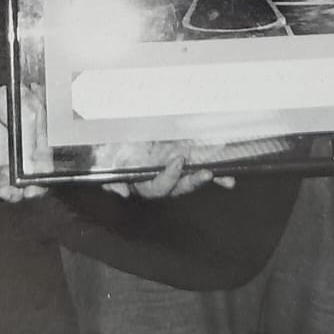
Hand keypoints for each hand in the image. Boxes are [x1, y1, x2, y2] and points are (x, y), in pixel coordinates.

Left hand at [0, 86, 48, 202]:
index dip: (39, 186)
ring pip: (6, 184)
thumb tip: (32, 166)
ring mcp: (10, 160)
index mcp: (42, 148)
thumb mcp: (27, 113)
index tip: (28, 191)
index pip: (45, 174)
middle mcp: (27, 158)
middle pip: (26, 185)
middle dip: (15, 192)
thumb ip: (30, 140)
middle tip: (5, 191)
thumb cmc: (16, 97)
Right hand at [102, 155, 234, 198]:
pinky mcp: (183, 159)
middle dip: (194, 181)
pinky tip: (227, 168)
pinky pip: (199, 163)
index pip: (158, 187)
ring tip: (227, 180)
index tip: (178, 160)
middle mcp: (161, 181)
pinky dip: (213, 166)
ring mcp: (174, 171)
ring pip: (193, 178)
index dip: (169, 176)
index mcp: (144, 184)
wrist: (113, 141)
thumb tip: (122, 193)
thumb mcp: (106, 164)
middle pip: (180, 187)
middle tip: (206, 173)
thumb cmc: (109, 154)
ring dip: (210, 178)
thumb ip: (112, 180)